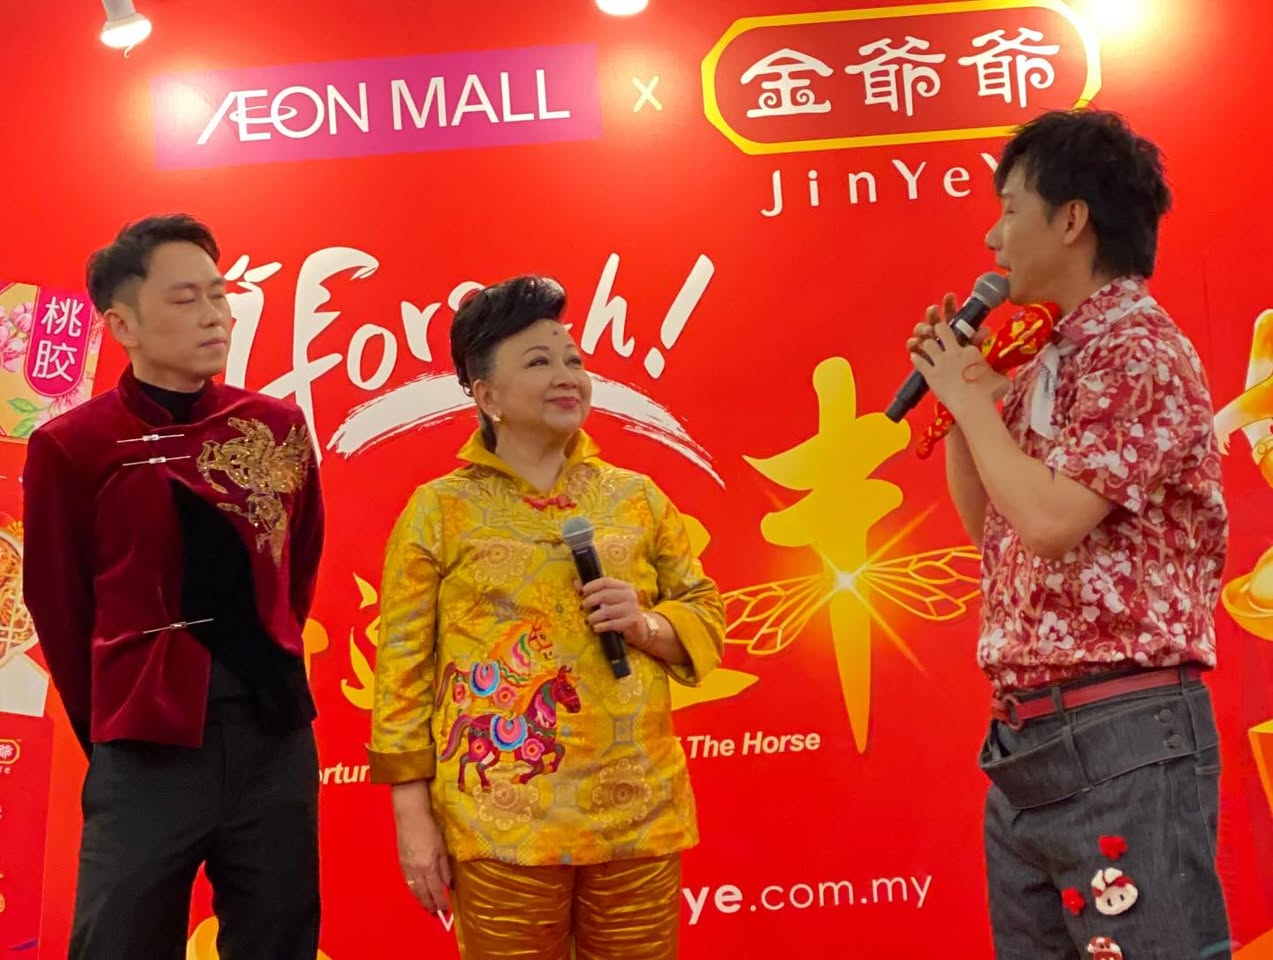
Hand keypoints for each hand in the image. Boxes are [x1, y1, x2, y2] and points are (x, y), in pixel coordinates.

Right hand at [396, 811, 450, 916]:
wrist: (410, 817)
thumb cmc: (430, 829)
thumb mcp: (442, 848)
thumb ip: (445, 868)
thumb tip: (449, 884)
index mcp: (428, 867)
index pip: (435, 890)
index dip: (441, 902)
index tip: (446, 911)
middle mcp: (416, 871)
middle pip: (423, 894)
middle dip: (429, 906)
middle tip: (435, 915)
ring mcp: (407, 868)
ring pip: (414, 890)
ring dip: (421, 900)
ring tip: (427, 907)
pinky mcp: (401, 863)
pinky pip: (408, 882)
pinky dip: (414, 891)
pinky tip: (418, 893)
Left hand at [578, 577, 648, 647]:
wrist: (639, 628)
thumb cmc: (620, 611)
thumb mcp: (610, 600)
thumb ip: (594, 591)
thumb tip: (576, 582)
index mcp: (624, 586)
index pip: (606, 581)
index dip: (592, 585)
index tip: (581, 592)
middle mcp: (629, 596)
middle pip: (605, 594)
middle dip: (590, 601)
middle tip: (582, 607)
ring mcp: (632, 609)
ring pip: (607, 610)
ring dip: (594, 616)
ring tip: (588, 620)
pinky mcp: (631, 622)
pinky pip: (612, 624)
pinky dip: (601, 626)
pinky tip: (595, 628)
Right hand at [905, 294, 992, 355]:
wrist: (955, 380)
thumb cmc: (964, 362)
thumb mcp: (971, 349)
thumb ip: (975, 339)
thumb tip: (986, 330)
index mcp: (951, 327)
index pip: (949, 312)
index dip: (948, 303)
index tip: (949, 296)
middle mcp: (937, 332)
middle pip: (932, 318)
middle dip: (932, 313)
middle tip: (933, 311)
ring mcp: (927, 342)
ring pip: (920, 330)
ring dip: (923, 328)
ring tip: (928, 331)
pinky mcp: (919, 353)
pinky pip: (913, 347)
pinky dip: (913, 344)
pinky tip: (915, 343)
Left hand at [908, 295, 1007, 415]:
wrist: (972, 407)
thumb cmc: (989, 396)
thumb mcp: (1001, 380)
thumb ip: (1001, 374)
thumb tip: (1006, 376)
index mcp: (971, 351)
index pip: (964, 338)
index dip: (961, 338)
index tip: (959, 342)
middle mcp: (955, 352)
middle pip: (942, 330)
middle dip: (938, 328)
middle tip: (936, 329)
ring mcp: (941, 362)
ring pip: (928, 343)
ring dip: (925, 343)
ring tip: (924, 344)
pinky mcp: (931, 374)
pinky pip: (919, 361)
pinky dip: (916, 358)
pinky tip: (914, 356)